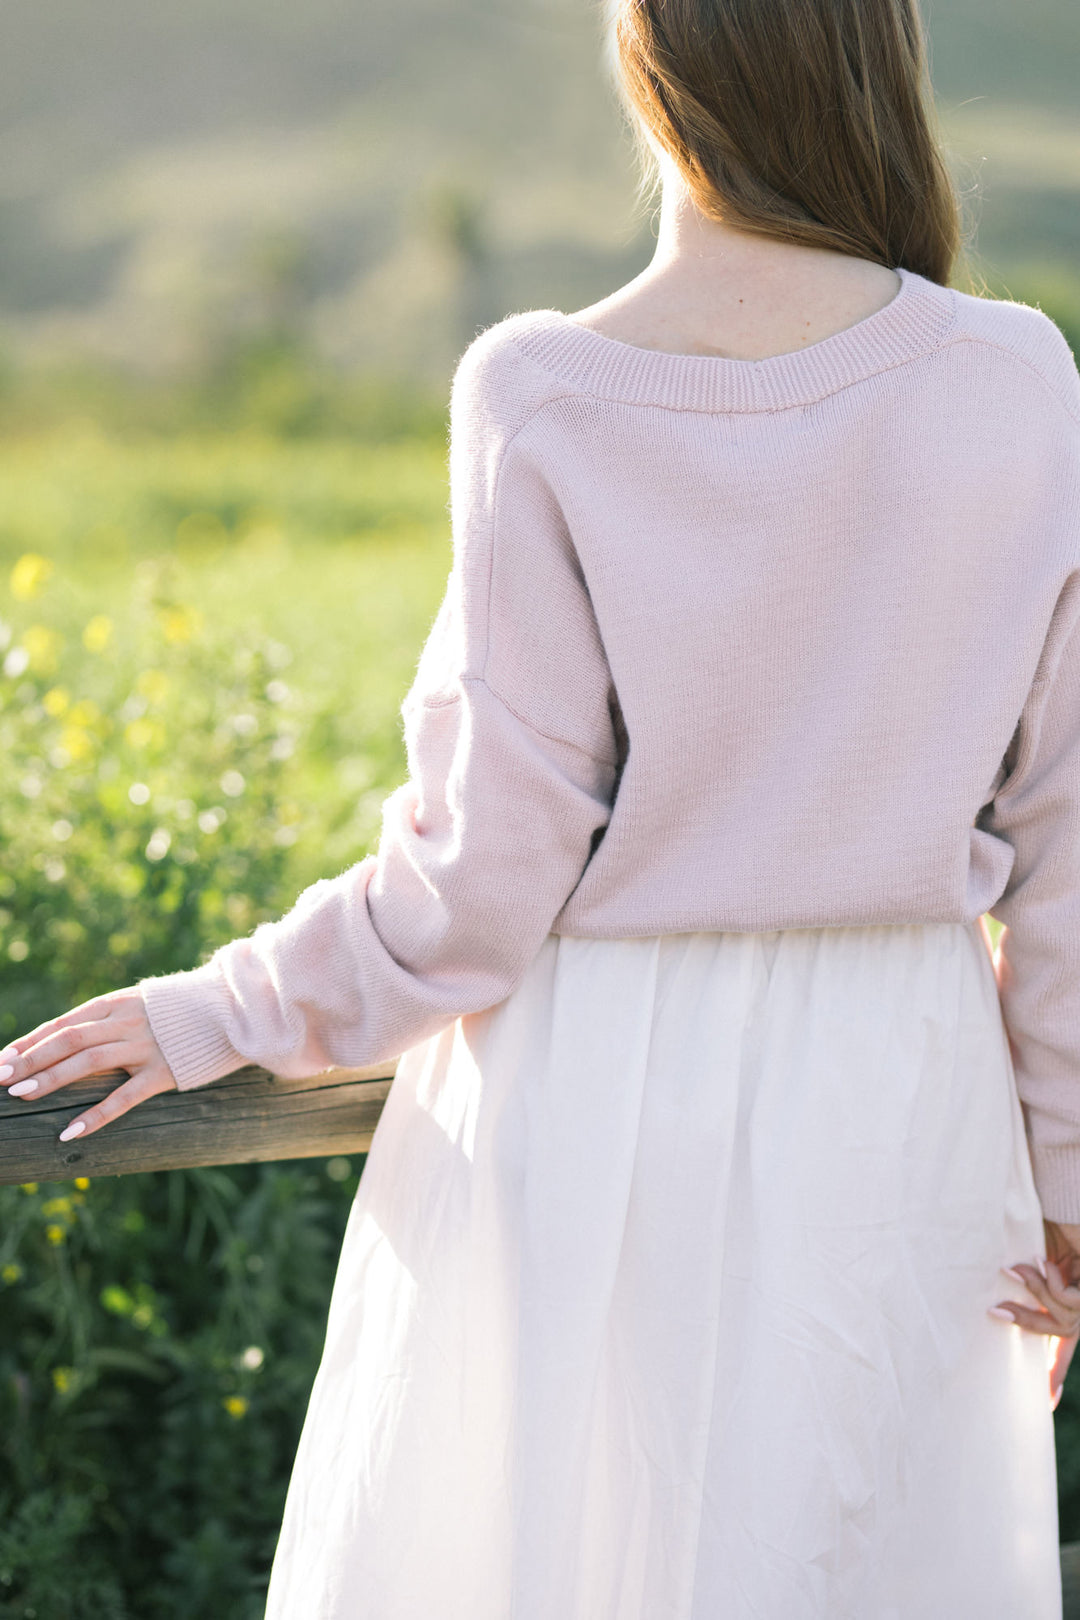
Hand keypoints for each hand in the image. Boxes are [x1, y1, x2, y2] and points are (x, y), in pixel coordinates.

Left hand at [0, 988, 177, 1140]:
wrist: (231, 1008)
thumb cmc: (182, 1011)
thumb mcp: (141, 1004)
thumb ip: (109, 1019)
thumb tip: (68, 1038)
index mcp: (117, 1004)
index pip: (62, 1023)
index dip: (29, 1041)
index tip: (2, 1059)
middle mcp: (126, 1022)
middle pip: (68, 1040)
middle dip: (31, 1060)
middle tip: (2, 1079)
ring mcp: (145, 1047)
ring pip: (89, 1062)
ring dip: (52, 1079)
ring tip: (23, 1096)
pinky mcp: (164, 1072)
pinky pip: (124, 1096)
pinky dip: (95, 1115)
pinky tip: (70, 1131)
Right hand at [990, 1218, 1079, 1410]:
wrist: (1064, 1191)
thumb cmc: (1046, 1215)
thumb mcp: (1030, 1256)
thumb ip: (1026, 1282)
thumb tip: (996, 1310)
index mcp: (1071, 1291)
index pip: (1065, 1338)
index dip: (1055, 1369)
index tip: (1047, 1400)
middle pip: (1064, 1332)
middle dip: (1029, 1324)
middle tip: (994, 1311)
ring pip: (1065, 1319)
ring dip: (1036, 1295)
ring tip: (1017, 1267)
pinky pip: (1067, 1302)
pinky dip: (1051, 1284)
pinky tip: (1046, 1261)